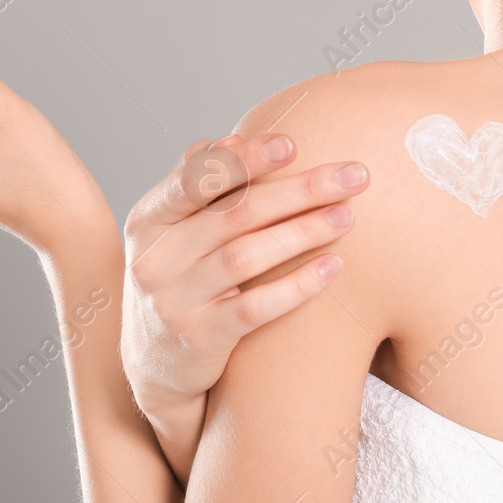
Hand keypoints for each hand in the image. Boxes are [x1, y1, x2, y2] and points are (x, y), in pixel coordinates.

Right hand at [120, 133, 369, 415]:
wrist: (154, 363)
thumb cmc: (179, 276)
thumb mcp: (172, 230)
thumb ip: (199, 185)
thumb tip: (231, 140)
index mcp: (150, 219)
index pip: (194, 179)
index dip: (244, 160)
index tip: (293, 144)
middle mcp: (155, 258)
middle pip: (234, 214)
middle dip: (299, 190)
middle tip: (352, 175)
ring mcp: (175, 302)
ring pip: (245, 258)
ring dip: (303, 232)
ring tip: (348, 215)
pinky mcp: (199, 339)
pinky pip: (255, 308)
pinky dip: (297, 285)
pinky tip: (333, 267)